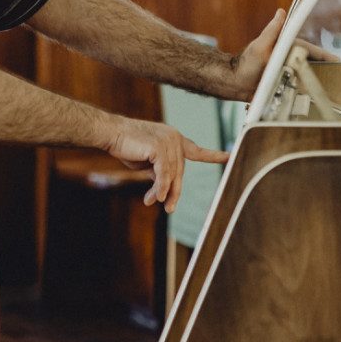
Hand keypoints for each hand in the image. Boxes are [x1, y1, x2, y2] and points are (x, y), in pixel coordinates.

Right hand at [104, 117, 227, 212]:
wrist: (111, 133)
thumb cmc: (127, 145)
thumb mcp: (148, 160)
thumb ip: (161, 170)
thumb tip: (165, 190)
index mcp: (174, 138)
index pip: (197, 150)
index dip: (213, 155)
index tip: (229, 156)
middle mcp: (174, 138)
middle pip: (180, 171)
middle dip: (174, 191)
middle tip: (169, 208)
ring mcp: (168, 141)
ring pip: (172, 175)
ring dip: (163, 192)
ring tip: (154, 203)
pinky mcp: (159, 148)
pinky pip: (164, 174)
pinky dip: (161, 187)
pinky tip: (158, 197)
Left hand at [223, 9, 338, 103]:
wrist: (235, 83)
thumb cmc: (246, 63)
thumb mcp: (260, 46)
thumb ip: (272, 31)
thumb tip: (281, 12)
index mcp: (287, 48)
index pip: (311, 51)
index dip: (325, 56)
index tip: (338, 61)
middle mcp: (289, 60)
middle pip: (312, 65)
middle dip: (326, 70)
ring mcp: (287, 73)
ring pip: (308, 77)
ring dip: (318, 83)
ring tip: (334, 92)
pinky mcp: (284, 86)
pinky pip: (299, 90)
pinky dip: (308, 93)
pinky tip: (317, 101)